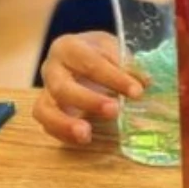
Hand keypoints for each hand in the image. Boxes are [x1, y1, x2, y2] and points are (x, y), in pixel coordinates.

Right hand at [35, 31, 141, 146]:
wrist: (86, 56)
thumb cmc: (101, 53)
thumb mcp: (116, 50)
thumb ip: (128, 64)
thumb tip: (143, 81)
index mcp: (69, 48)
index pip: (89, 62)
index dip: (113, 77)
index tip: (137, 91)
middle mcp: (52, 68)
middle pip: (62, 86)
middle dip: (88, 100)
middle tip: (114, 110)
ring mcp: (47, 91)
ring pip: (45, 108)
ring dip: (65, 123)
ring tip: (86, 134)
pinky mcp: (47, 110)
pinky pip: (47, 124)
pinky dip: (62, 134)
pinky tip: (83, 139)